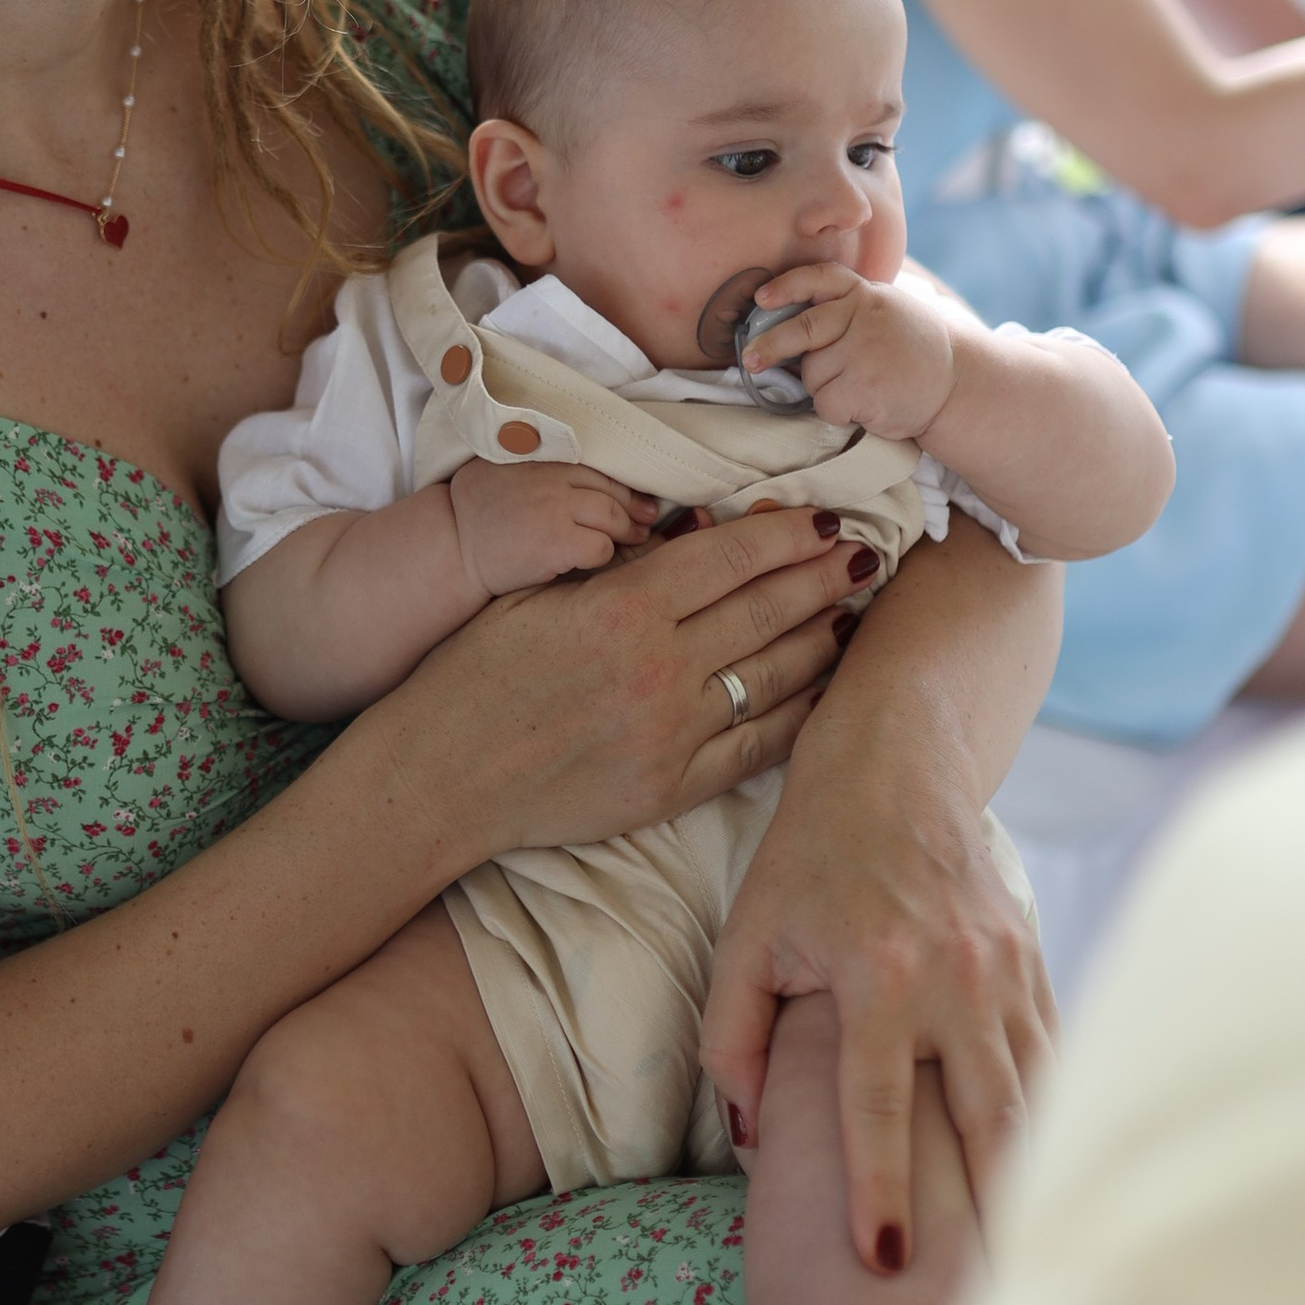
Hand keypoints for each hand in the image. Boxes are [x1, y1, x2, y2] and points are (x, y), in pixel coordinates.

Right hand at [407, 500, 870, 864]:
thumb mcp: (533, 597)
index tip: (825, 517)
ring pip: (776, 675)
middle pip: (767, 610)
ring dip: (823, 637)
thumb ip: (615, 568)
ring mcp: (672, 733)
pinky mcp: (673, 787)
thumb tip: (688, 537)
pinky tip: (824, 687)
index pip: (731, 558)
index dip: (788, 534)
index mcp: (620, 609)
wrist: (440, 777)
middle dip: (824, 576)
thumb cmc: (472, 676)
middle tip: (865, 553)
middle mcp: (657, 669)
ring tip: (853, 610)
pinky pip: (759, 746)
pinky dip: (801, 712)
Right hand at [449, 458, 652, 597]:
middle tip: (648, 519)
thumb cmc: (474, 512)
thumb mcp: (500, 468)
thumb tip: (578, 466)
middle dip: (635, 507)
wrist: (451, 547)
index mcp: (540, 457)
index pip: (596, 466)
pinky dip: (603, 554)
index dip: (623, 484)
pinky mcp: (557, 542)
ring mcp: (555, 508)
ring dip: (627, 531)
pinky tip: (596, 559)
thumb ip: (535, 461)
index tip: (638, 496)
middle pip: (611, 490)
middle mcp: (551, 477)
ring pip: (612, 517)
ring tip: (635, 539)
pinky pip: (601, 547)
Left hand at [702, 582, 1057, 1269]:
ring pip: (1035, 1098)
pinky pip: (1054, 1061)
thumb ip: (735, 1039)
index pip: (879, 1108)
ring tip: (1029, 1262)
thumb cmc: (809, 859)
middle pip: (988, 1119)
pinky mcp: (1037, 966)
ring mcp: (1009, 972)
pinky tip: (1050, 1182)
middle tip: (989, 1301)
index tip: (887, 1264)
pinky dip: (1053, 1123)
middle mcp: (955, 979)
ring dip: (1033, 1180)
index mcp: (877, 976)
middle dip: (993, 1213)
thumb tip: (747, 1138)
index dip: (881, 1191)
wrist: (900, 766)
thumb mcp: (747, 939)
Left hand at [756, 261, 957, 438]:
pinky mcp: (864, 388)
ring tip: (861, 386)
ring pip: (812, 374)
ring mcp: (864, 352)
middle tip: (752, 360)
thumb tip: (789, 317)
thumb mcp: (888, 311)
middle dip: (770, 346)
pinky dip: (838, 411)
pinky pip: (825, 403)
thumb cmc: (913, 350)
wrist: (958, 384)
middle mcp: (865, 316)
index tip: (762, 299)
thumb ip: (850, 307)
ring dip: (826, 388)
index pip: (821, 277)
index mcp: (867, 294)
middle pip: (802, 329)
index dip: (787, 286)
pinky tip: (865, 405)